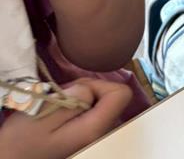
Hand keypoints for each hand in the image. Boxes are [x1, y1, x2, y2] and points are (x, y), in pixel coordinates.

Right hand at [0, 79, 131, 158]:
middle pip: (110, 99)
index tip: (78, 90)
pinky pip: (90, 115)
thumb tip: (93, 89)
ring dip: (79, 100)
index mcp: (95, 129)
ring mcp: (93, 139)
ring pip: (99, 105)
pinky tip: (59, 117)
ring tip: (57, 109)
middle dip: (87, 92)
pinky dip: (76, 110)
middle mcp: (101, 136)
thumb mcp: (47, 108)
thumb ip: (77, 95)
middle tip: (61, 100)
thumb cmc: (23, 138)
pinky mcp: (85, 138)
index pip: (121, 94)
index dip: (101, 84)